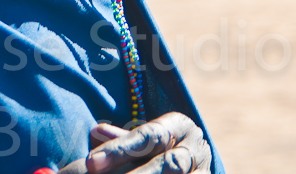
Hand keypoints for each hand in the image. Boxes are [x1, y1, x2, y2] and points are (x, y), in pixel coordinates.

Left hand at [59, 112, 211, 173]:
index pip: (147, 136)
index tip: (91, 163)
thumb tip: (96, 132)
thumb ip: (123, 139)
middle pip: (165, 164)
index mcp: (178, 126)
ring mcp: (203, 172)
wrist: (197, 162)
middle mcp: (194, 149)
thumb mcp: (147, 137)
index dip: (119, 149)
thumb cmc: (164, 147)